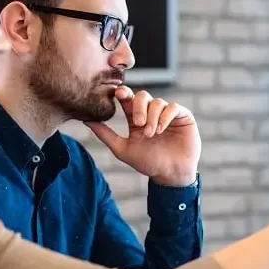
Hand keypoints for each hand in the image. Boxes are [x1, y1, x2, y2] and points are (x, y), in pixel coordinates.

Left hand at [84, 86, 200, 186]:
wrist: (170, 174)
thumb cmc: (148, 163)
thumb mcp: (122, 149)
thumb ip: (105, 134)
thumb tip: (86, 119)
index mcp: (136, 118)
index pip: (128, 99)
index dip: (123, 93)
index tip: (119, 94)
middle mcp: (151, 113)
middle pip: (142, 96)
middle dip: (138, 107)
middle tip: (138, 123)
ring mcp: (167, 114)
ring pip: (157, 102)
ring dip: (152, 117)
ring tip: (151, 134)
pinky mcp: (182, 116)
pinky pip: (173, 107)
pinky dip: (165, 116)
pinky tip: (160, 129)